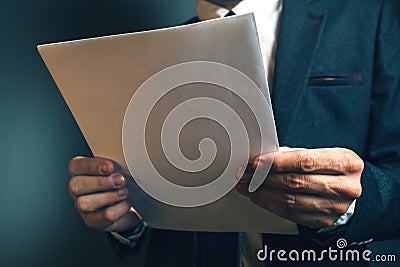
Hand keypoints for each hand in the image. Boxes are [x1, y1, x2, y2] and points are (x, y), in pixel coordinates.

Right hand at [68, 156, 140, 231]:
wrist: (128, 202)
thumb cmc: (118, 181)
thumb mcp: (115, 168)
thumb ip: (112, 165)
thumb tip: (117, 164)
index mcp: (79, 171)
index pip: (75, 166)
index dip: (91, 166)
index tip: (110, 167)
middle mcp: (76, 189)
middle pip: (75, 185)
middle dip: (101, 183)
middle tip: (120, 180)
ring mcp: (82, 207)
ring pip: (85, 203)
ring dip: (110, 196)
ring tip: (124, 192)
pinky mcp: (93, 220)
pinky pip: (103, 216)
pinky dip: (119, 208)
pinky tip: (126, 202)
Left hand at [236, 147, 362, 227]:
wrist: (353, 190)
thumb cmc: (334, 168)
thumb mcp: (322, 153)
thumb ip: (294, 154)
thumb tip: (263, 157)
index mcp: (346, 163)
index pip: (306, 162)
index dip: (277, 162)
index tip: (256, 162)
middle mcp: (344, 187)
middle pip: (296, 182)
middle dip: (264, 178)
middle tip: (244, 174)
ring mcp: (335, 207)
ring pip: (290, 200)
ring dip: (263, 193)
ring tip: (247, 186)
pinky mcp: (323, 220)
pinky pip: (291, 214)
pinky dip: (270, 205)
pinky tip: (259, 197)